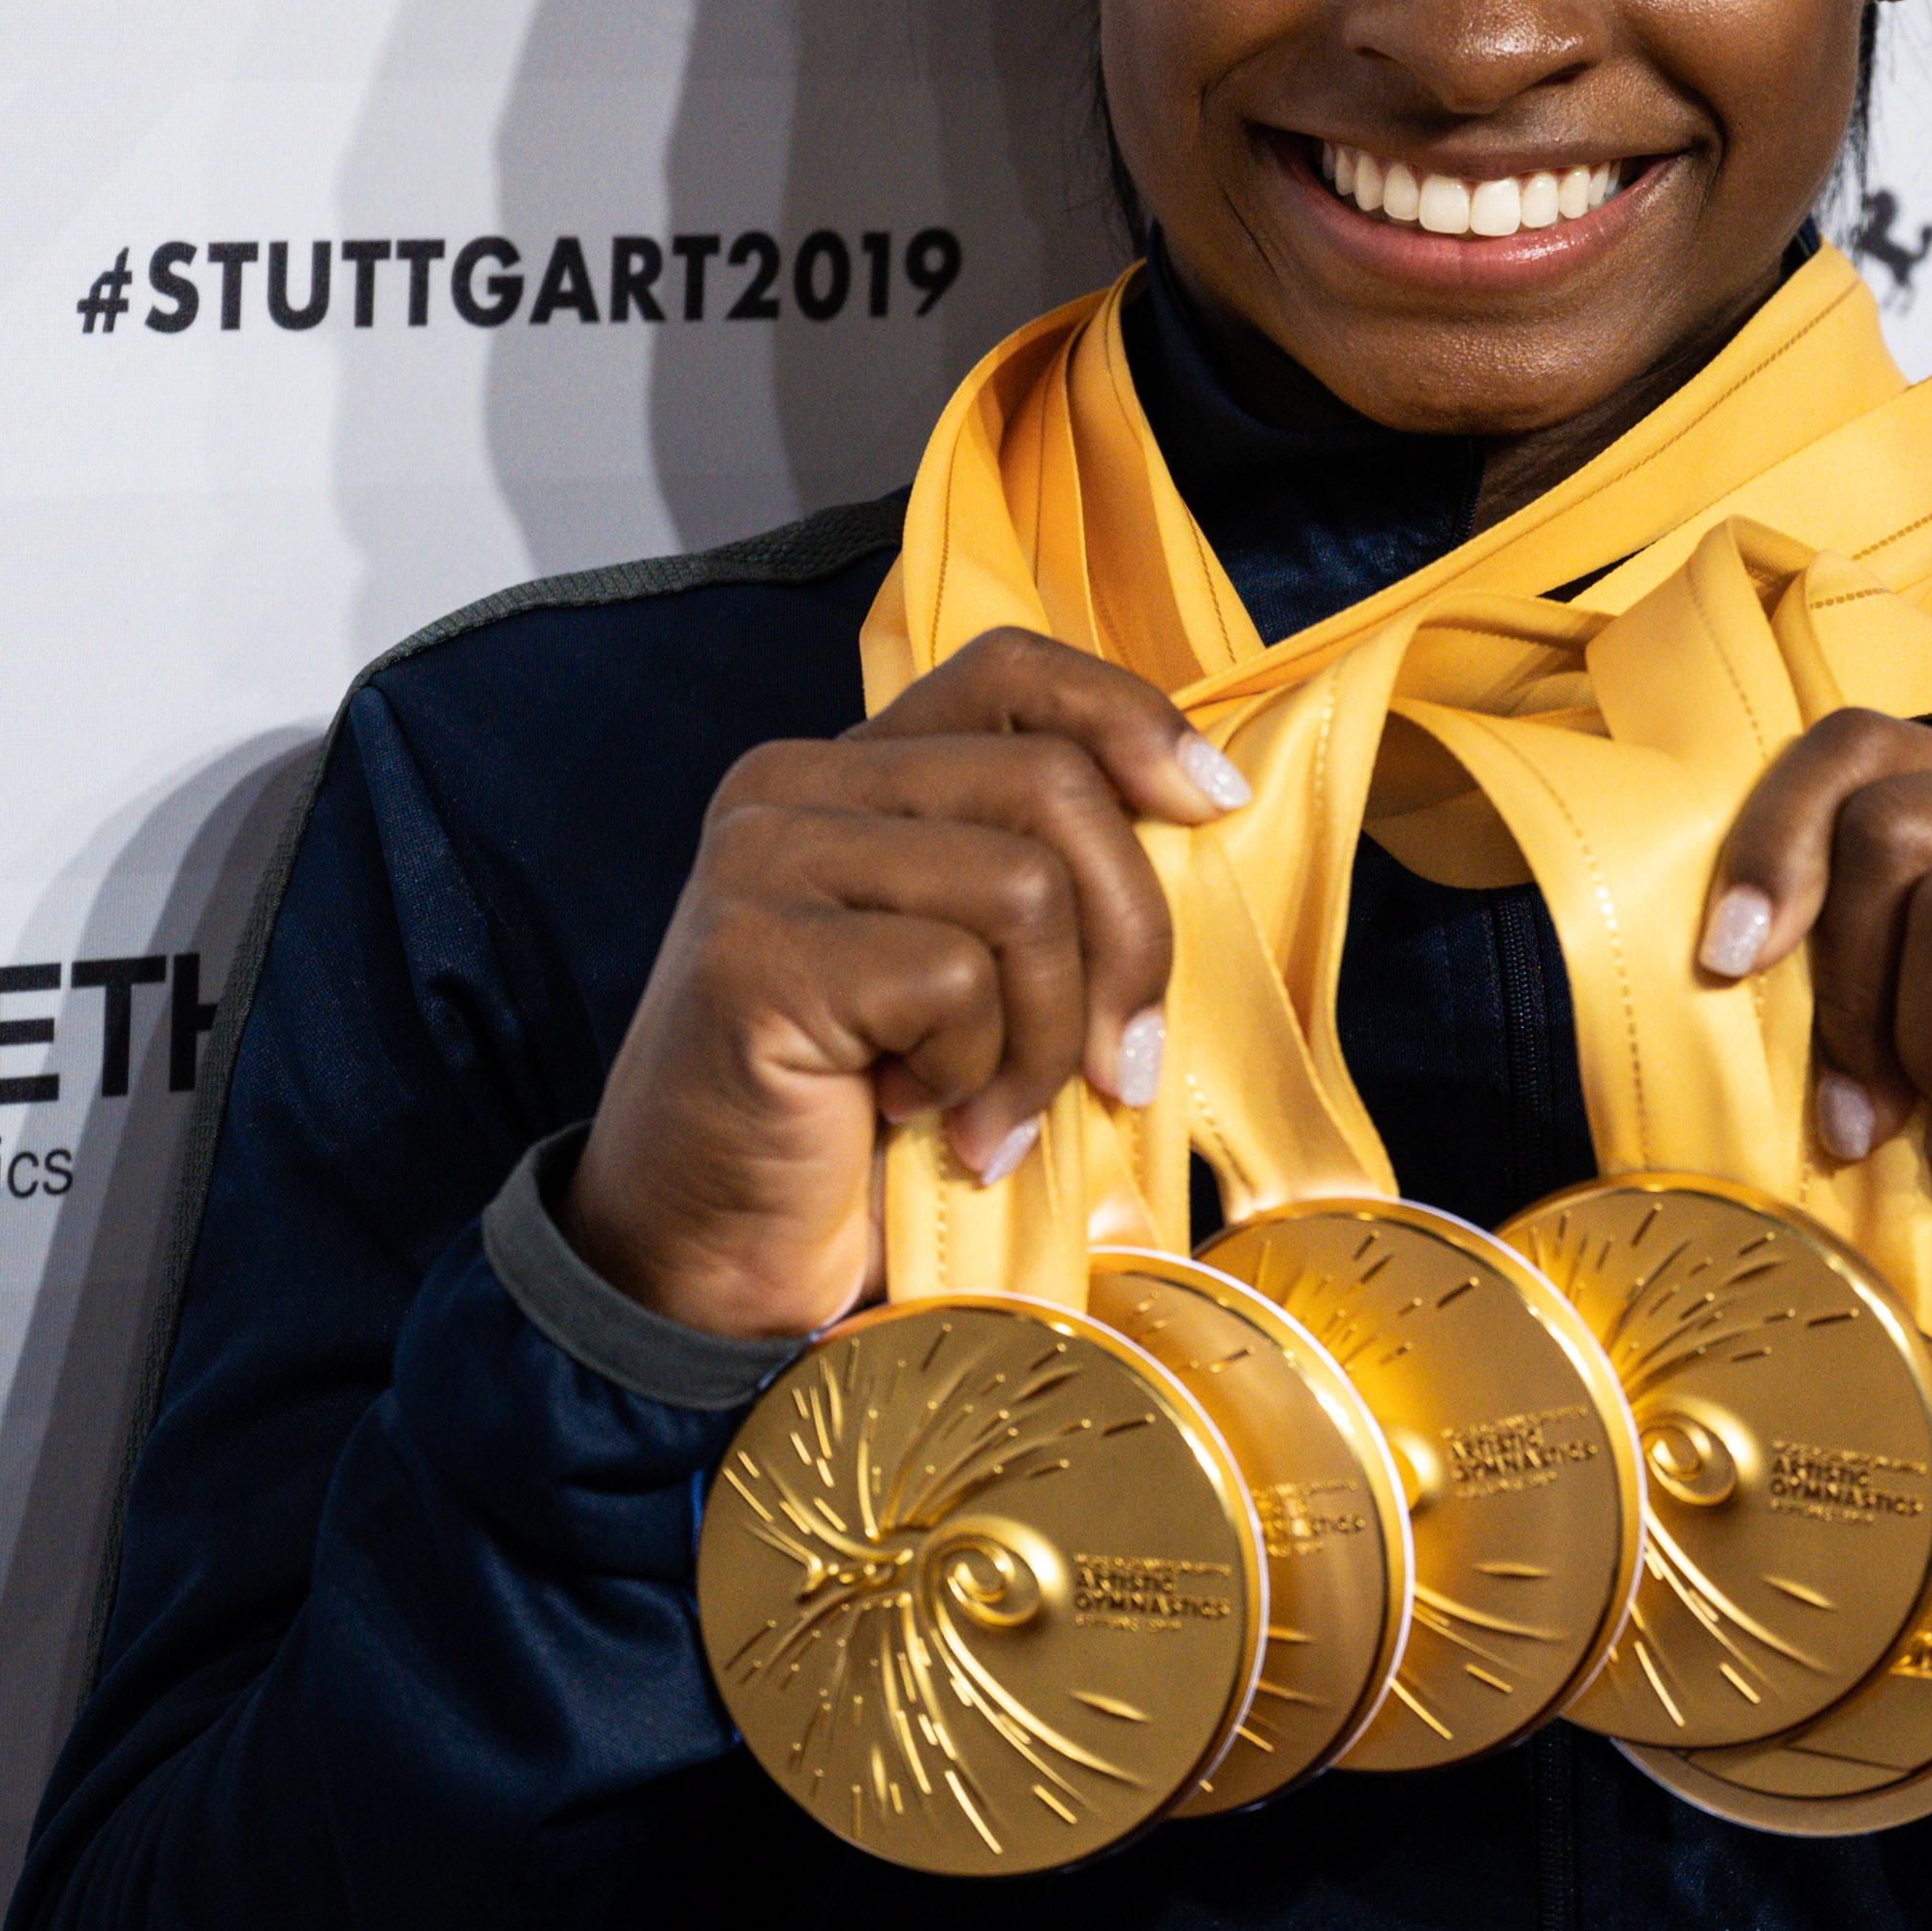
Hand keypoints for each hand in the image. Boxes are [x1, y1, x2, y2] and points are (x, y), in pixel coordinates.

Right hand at [563, 628, 1248, 1341]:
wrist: (715, 1258)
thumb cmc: (867, 1122)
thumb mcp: (977, 970)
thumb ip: (1045, 876)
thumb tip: (1206, 810)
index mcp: (855, 769)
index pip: (1015, 672)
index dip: (1135, 722)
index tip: (1216, 806)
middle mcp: (795, 784)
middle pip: (1052, 783)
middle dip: (1129, 940)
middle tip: (1121, 1069)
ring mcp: (763, 859)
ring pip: (1023, 886)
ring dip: (1050, 1034)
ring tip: (997, 1115)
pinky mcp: (753, 953)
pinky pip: (955, 977)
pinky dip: (977, 1073)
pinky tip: (921, 1121)